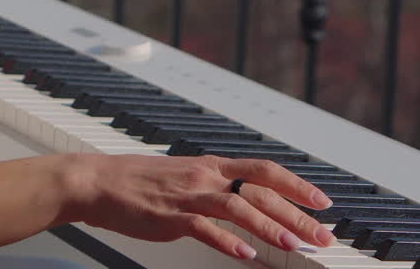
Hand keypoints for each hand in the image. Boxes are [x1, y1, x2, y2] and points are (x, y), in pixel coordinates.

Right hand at [65, 154, 335, 259]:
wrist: (96, 182)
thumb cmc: (137, 182)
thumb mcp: (184, 176)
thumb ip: (215, 186)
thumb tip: (245, 200)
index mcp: (211, 165)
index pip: (264, 170)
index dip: (297, 185)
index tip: (323, 202)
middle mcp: (204, 177)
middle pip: (260, 191)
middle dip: (297, 213)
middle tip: (322, 235)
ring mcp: (187, 196)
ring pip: (238, 207)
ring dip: (270, 226)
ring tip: (294, 243)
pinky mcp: (170, 217)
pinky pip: (204, 228)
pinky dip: (227, 241)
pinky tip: (245, 253)